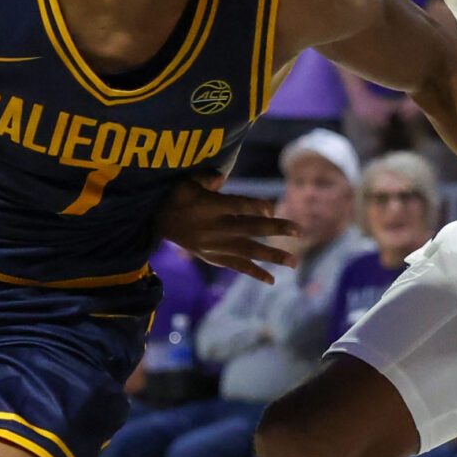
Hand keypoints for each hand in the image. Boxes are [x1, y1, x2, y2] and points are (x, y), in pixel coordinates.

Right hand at [158, 173, 297, 282]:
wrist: (157, 224)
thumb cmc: (176, 196)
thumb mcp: (185, 182)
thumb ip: (204, 178)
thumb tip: (219, 178)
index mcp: (208, 206)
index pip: (236, 206)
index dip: (254, 206)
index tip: (273, 206)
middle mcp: (214, 228)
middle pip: (250, 228)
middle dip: (276, 229)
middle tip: (300, 231)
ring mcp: (214, 245)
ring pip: (248, 250)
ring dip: (272, 255)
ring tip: (294, 262)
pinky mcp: (213, 257)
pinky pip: (236, 266)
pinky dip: (254, 272)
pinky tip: (272, 279)